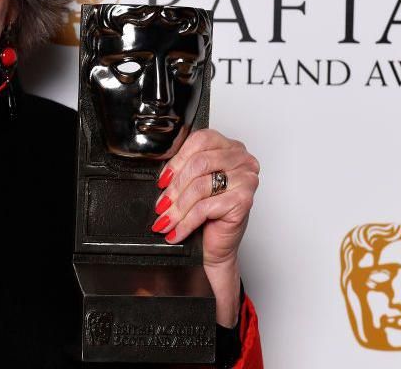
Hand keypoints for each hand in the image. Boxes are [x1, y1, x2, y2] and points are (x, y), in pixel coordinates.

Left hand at [150, 129, 259, 326]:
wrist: (213, 262)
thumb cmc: (201, 225)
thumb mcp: (185, 189)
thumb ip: (177, 169)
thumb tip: (152, 159)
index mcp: (227, 148)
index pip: (197, 138)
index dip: (173, 160)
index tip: (160, 181)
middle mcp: (242, 159)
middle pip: (197, 160)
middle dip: (173, 186)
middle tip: (161, 206)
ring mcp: (247, 179)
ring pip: (200, 182)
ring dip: (177, 206)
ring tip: (167, 221)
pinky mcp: (244, 201)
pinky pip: (207, 205)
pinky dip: (186, 220)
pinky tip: (177, 231)